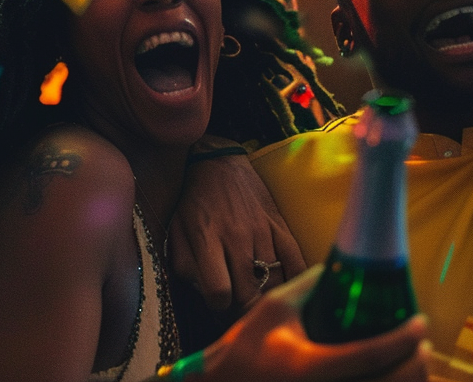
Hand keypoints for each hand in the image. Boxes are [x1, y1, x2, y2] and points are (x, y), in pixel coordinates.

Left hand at [169, 141, 307, 311]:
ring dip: (266, 297)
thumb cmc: (195, 203)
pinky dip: (293, 281)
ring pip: (273, 282)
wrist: (219, 165)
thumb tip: (201, 294)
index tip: (218, 303)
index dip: (218, 306)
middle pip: (249, 292)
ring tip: (258, 299)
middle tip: (239, 307)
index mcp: (207, 238)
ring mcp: (262, 231)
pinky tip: (286, 289)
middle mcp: (236, 237)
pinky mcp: (280, 225)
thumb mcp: (176, 230)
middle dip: (243, 308)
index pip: (219, 291)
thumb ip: (184, 265)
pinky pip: (295, 261)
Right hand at [195, 266, 429, 381]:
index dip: (401, 339)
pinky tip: (392, 375)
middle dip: (417, 364)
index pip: (369, 354)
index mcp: (310, 366)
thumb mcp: (274, 308)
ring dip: (411, 381)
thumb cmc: (246, 348)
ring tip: (412, 360)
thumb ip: (310, 285)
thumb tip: (340, 267)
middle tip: (421, 343)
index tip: (419, 322)